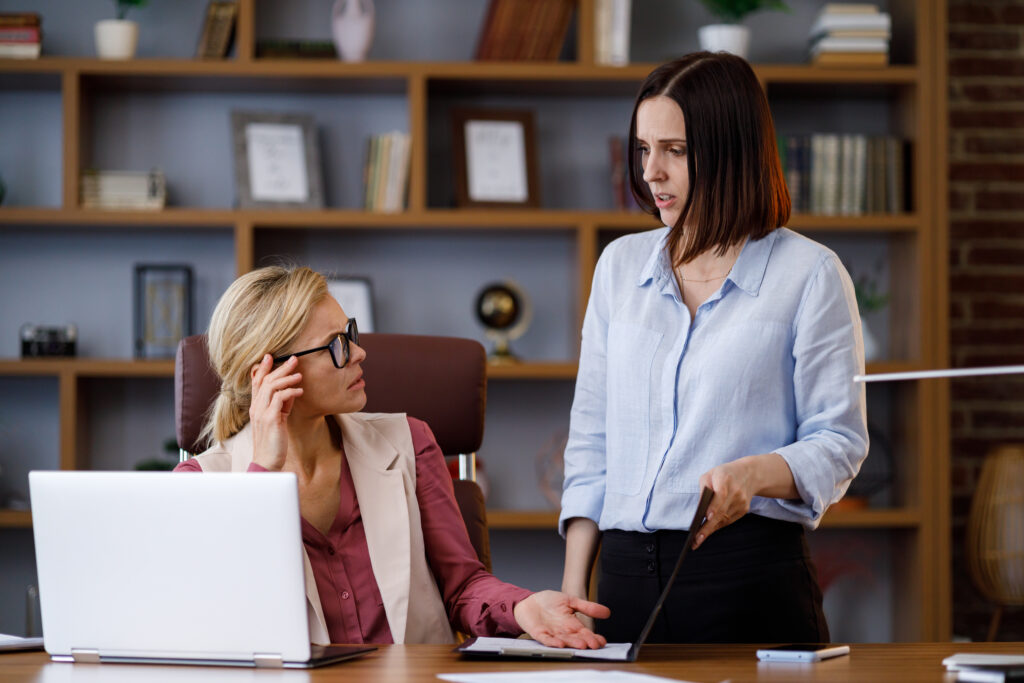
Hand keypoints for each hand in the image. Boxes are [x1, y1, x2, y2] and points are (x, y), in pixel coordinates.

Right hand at [249, 354, 302, 470]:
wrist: (267, 461)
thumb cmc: (273, 441)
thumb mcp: (277, 418)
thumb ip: (282, 404)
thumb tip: (292, 391)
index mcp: (256, 406)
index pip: (256, 382)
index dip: (262, 368)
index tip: (270, 356)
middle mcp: (256, 407)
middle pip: (265, 380)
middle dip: (280, 368)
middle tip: (294, 359)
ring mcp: (262, 413)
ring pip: (271, 387)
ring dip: (287, 378)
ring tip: (299, 375)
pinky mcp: (270, 419)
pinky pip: (279, 399)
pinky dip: (290, 392)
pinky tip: (300, 391)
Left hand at [513, 590, 609, 648]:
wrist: (529, 601)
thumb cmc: (549, 602)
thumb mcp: (571, 601)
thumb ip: (587, 607)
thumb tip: (607, 612)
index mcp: (572, 624)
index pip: (585, 633)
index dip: (593, 637)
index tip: (601, 641)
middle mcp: (563, 631)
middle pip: (576, 638)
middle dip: (585, 642)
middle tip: (594, 646)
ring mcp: (551, 633)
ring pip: (564, 640)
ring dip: (572, 643)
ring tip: (581, 645)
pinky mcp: (539, 633)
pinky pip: (546, 639)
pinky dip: (553, 642)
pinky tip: (560, 643)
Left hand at [695, 457, 756, 549]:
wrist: (749, 474)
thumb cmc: (723, 475)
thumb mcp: (710, 475)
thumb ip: (704, 489)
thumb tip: (700, 510)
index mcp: (725, 479)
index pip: (721, 494)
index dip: (714, 506)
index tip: (707, 516)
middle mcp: (736, 491)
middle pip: (721, 511)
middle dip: (708, 527)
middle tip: (696, 539)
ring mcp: (741, 502)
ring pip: (724, 519)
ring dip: (710, 530)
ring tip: (697, 540)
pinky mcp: (744, 509)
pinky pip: (728, 520)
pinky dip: (717, 526)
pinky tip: (707, 532)